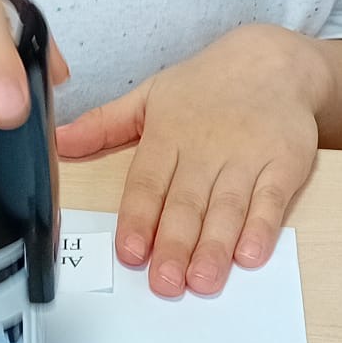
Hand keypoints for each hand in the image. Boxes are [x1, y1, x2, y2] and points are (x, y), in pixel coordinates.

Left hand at [56, 26, 327, 297]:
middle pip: (187, 203)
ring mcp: (247, 157)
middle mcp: (206, 149)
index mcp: (168, 135)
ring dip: (214, 247)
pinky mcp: (284, 164)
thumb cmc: (207, 85)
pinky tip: (250, 255)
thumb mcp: (150, 95)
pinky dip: (262, 228)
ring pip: (227, 208)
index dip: (139, 218)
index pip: (148, 182)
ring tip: (202, 280)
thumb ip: (104, 124)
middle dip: (175, 245)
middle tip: (165, 282)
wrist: (274, 60)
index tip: (130, 252)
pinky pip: (272, 200)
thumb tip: (57, 141)